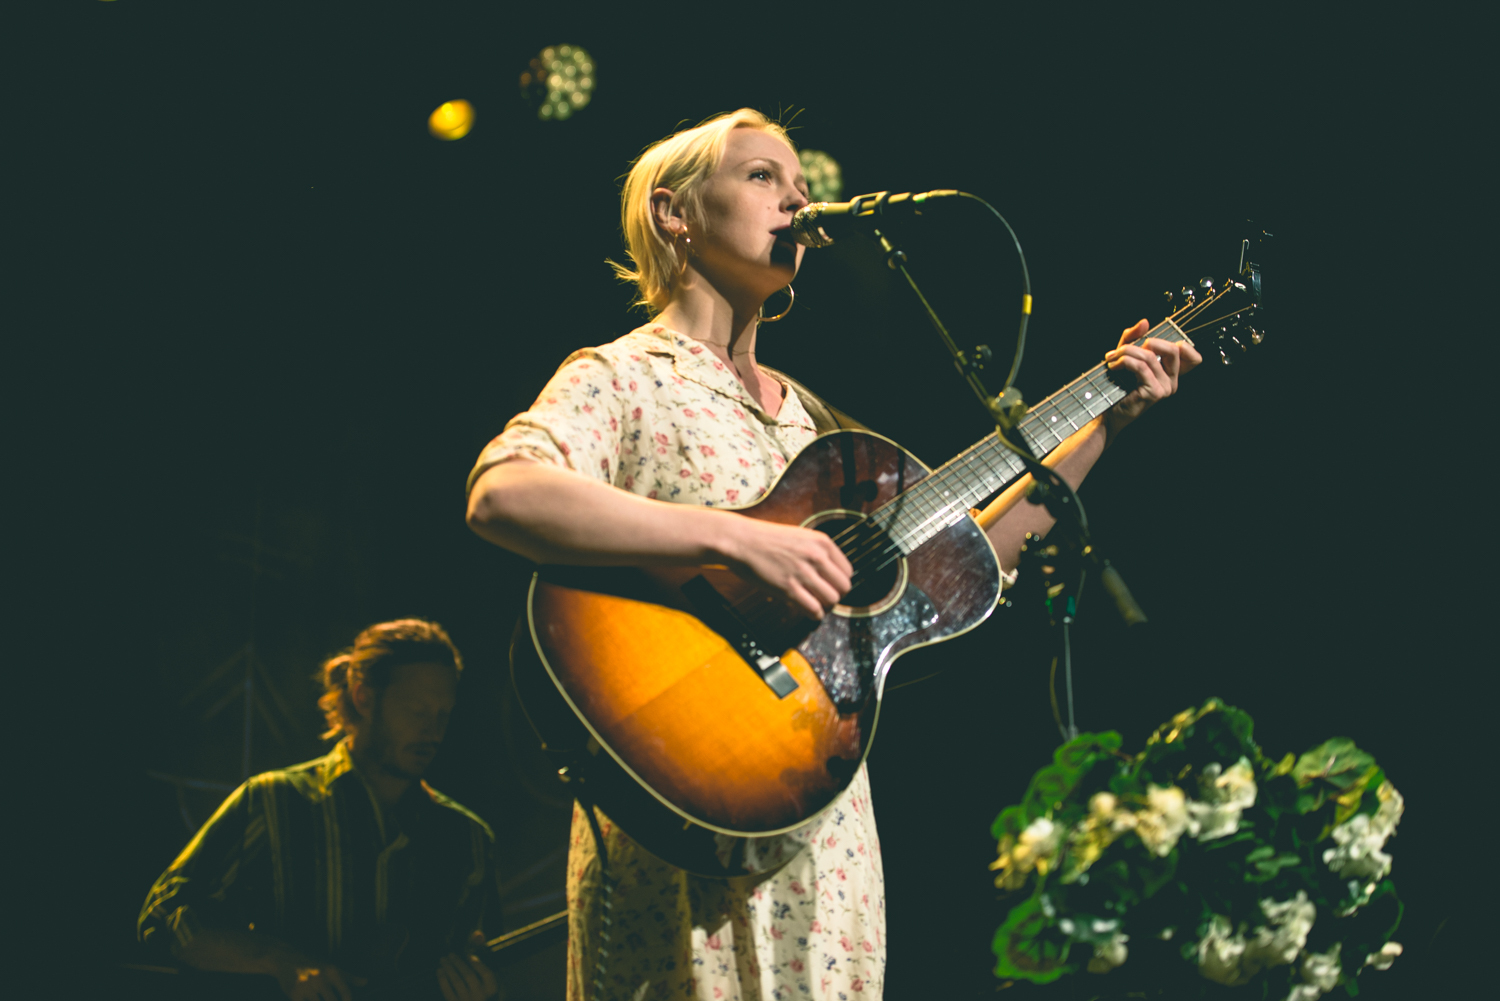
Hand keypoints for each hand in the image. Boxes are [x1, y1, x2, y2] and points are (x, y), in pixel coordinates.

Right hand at [273, 955, 363, 1000]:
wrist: (287, 959)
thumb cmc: (314, 964)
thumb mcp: (332, 967)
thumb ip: (349, 977)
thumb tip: (366, 982)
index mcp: (332, 972)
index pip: (346, 993)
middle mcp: (320, 979)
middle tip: (332, 1000)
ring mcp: (307, 988)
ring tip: (320, 999)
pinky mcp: (294, 995)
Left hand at [436, 932, 499, 1000]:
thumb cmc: (483, 987)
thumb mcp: (488, 973)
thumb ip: (483, 952)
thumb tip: (477, 934)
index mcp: (492, 989)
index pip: (487, 974)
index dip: (478, 963)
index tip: (469, 955)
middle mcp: (481, 997)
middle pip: (469, 976)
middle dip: (458, 963)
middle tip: (450, 954)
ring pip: (457, 982)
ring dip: (449, 969)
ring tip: (443, 960)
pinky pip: (448, 992)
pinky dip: (443, 980)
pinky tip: (440, 971)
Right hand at [719, 515, 853, 618]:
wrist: (740, 540)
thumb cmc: (765, 538)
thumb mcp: (799, 536)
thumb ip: (816, 551)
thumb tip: (828, 572)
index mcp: (822, 542)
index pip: (848, 571)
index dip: (839, 582)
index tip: (830, 586)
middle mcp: (817, 556)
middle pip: (843, 587)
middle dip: (835, 595)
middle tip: (823, 598)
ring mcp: (803, 572)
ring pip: (832, 600)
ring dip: (825, 606)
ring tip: (814, 604)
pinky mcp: (788, 588)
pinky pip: (814, 609)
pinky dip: (814, 614)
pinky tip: (807, 611)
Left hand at [1102, 319, 1202, 437]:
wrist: (1107, 413)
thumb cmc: (1117, 385)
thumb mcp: (1126, 355)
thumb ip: (1134, 337)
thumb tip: (1145, 322)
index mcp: (1170, 373)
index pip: (1194, 357)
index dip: (1182, 344)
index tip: (1153, 343)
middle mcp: (1172, 381)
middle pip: (1174, 349)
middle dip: (1147, 342)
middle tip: (1126, 349)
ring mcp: (1166, 388)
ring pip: (1150, 356)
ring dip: (1127, 352)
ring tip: (1112, 358)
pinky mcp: (1155, 393)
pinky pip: (1141, 367)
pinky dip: (1124, 361)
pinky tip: (1113, 365)